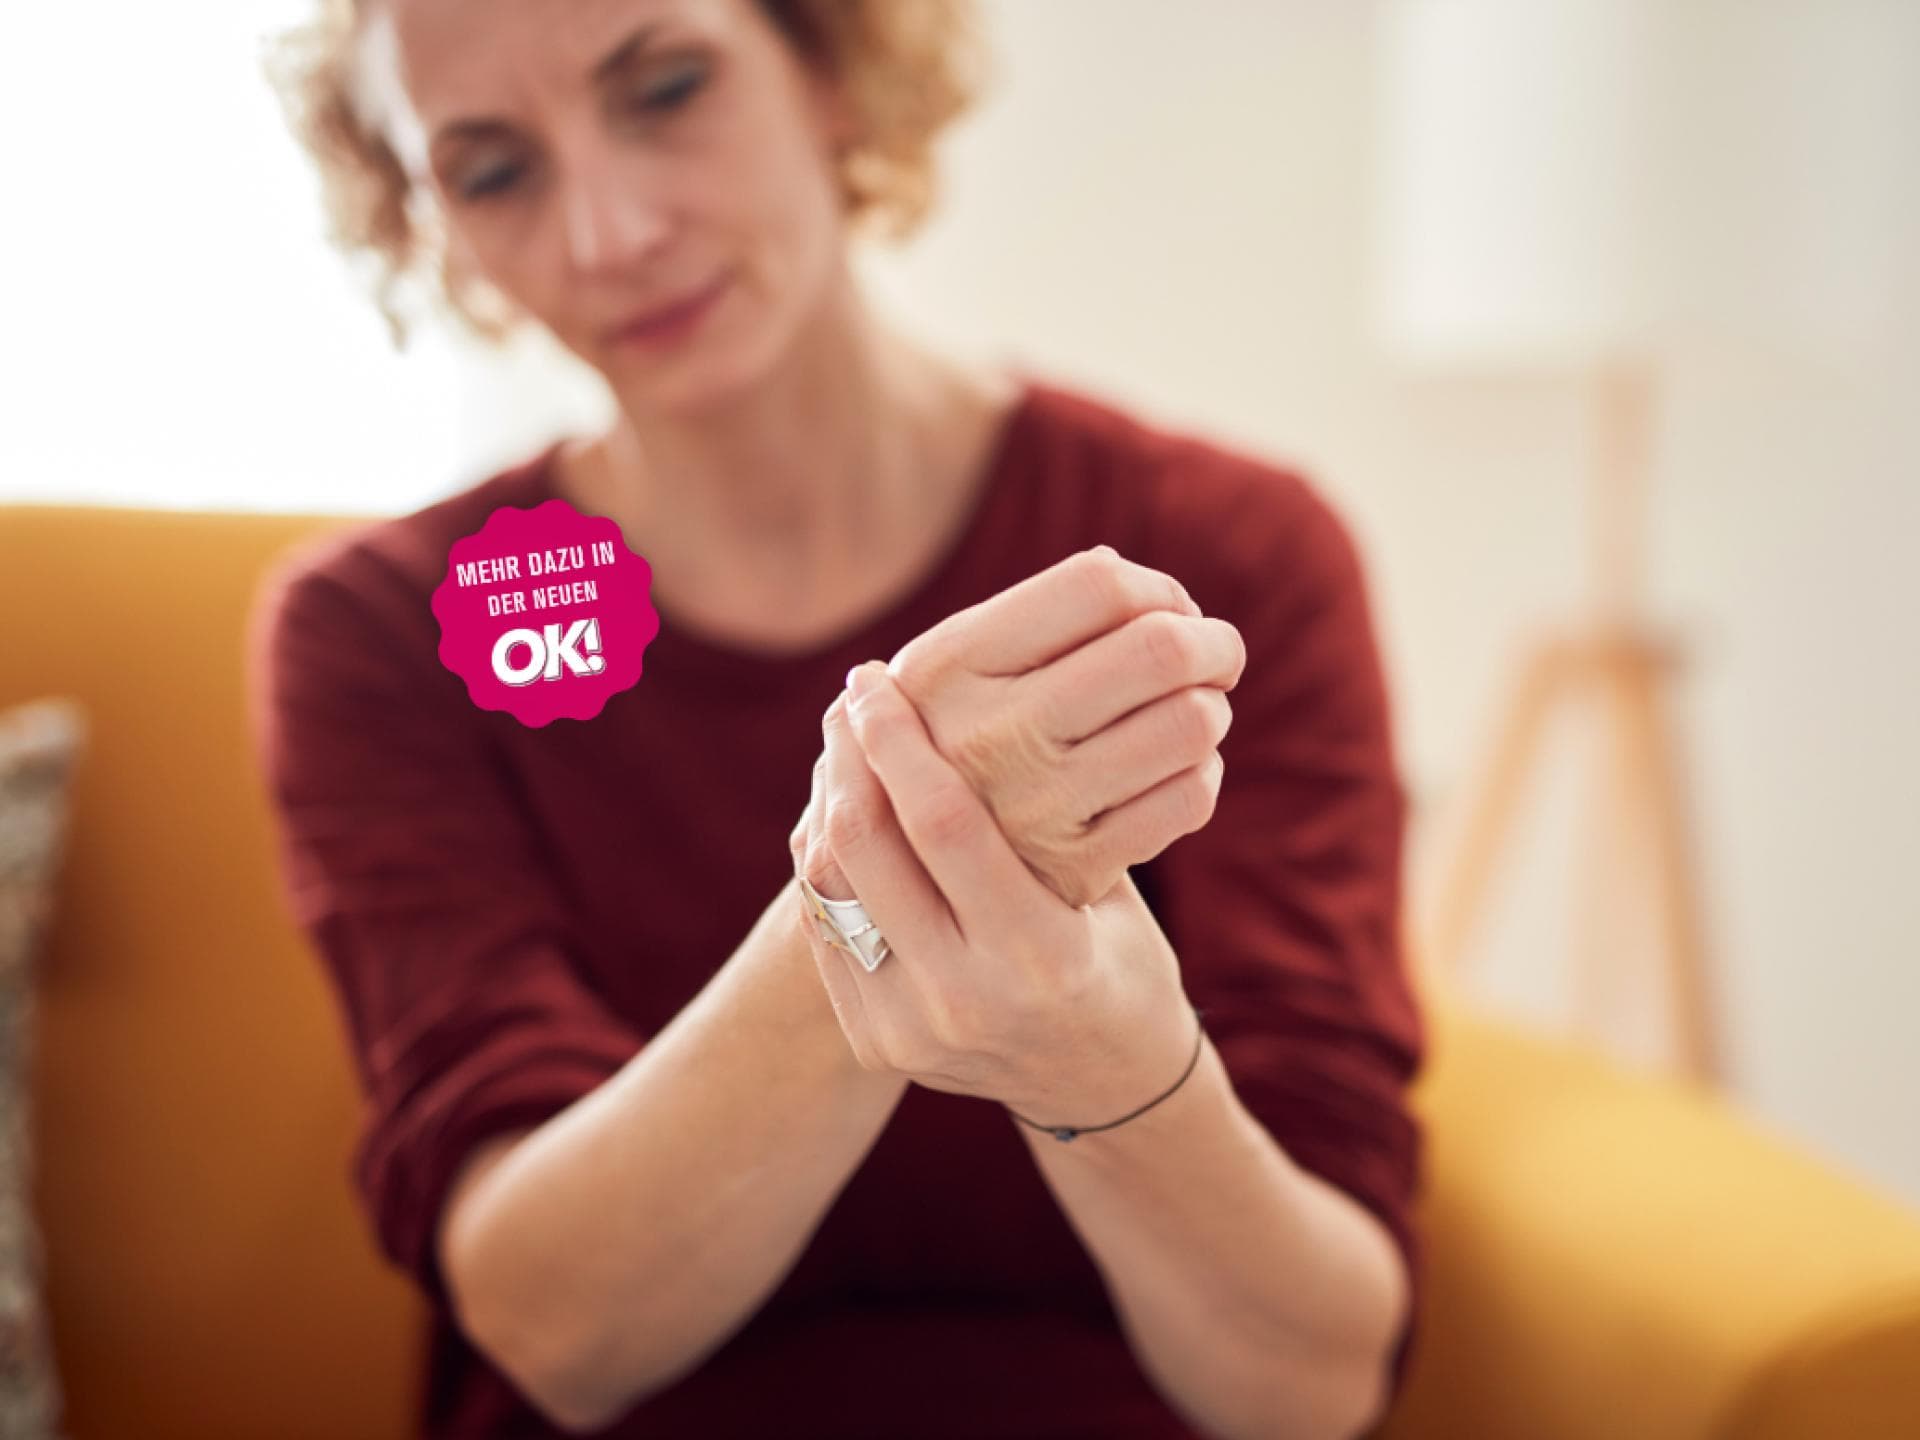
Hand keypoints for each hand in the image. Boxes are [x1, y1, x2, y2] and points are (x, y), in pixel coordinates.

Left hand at [789, 665, 1200, 1121]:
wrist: (1099, 1084)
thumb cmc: (1117, 955)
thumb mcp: (1107, 885)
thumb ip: (1044, 814)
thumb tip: (984, 689)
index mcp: (1042, 957)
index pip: (944, 823)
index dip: (899, 740)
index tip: (878, 680)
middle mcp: (966, 1001)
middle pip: (865, 850)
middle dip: (849, 758)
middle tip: (853, 699)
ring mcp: (910, 1031)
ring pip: (829, 887)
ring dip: (828, 802)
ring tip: (845, 745)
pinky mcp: (874, 1040)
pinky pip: (825, 925)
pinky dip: (828, 857)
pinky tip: (844, 808)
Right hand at [880, 546, 1245, 908]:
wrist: (910, 876)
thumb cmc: (953, 739)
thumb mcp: (951, 669)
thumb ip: (1031, 615)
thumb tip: (1135, 580)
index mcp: (950, 665)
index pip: (1099, 586)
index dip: (1158, 589)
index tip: (1170, 610)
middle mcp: (989, 732)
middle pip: (1159, 649)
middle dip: (1214, 643)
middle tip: (1217, 655)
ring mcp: (1034, 806)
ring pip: (1190, 723)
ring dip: (1211, 709)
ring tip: (1193, 713)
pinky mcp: (1076, 868)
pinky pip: (1189, 798)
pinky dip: (1202, 774)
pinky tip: (1178, 770)